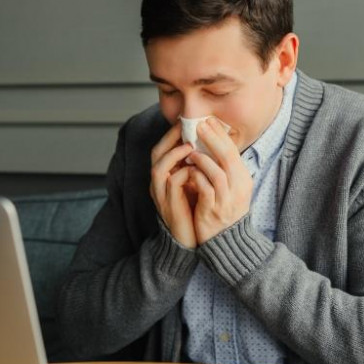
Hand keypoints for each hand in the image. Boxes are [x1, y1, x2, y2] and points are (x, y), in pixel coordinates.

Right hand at [149, 122, 196, 248]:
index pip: (162, 149)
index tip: (189, 122)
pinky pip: (172, 182)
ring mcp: (160, 193)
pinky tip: (196, 167)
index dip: (173, 135)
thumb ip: (194, 167)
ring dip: (175, 153)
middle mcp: (157, 183)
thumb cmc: (193, 210)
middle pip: (156, 153)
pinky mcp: (168, 203)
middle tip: (187, 125)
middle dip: (171, 137)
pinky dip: (184, 172)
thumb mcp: (192, 184)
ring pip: (159, 166)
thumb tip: (207, 146)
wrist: (188, 240)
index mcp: (163, 177)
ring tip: (191, 145)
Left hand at [187, 118, 252, 242]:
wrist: (225, 241)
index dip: (220, 135)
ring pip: (218, 172)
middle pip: (228, 157)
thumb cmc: (223, 210)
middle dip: (213, 139)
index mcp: (243, 179)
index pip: (233, 151)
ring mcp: (227, 199)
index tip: (208, 121)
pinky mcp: (214, 210)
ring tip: (191, 149)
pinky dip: (197, 176)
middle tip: (199, 125)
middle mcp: (239, 187)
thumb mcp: (230, 188)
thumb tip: (211, 144)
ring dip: (203, 158)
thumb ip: (223, 169)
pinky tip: (189, 169)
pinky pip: (206, 189)